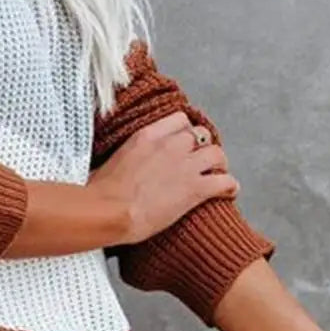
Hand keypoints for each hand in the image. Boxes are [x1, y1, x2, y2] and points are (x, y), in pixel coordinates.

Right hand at [87, 110, 239, 244]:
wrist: (108, 211)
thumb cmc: (99, 192)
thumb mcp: (107, 162)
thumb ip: (123, 157)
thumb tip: (116, 166)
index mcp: (146, 136)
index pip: (179, 120)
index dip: (184, 131)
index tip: (183, 141)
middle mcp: (169, 145)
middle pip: (200, 135)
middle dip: (201, 147)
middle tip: (199, 161)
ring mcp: (185, 166)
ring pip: (217, 154)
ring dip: (218, 164)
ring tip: (217, 173)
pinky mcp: (195, 189)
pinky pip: (225, 182)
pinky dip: (230, 187)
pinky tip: (229, 193)